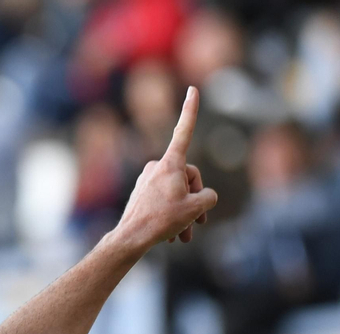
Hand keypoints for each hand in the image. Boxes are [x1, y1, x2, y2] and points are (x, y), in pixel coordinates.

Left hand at [111, 86, 218, 253]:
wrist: (130, 238)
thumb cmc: (162, 220)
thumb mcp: (196, 208)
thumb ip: (209, 196)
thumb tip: (204, 197)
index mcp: (170, 164)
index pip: (184, 131)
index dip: (191, 110)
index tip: (192, 90)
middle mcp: (157, 167)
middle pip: (189, 177)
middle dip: (195, 199)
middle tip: (197, 223)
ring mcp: (147, 180)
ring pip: (177, 192)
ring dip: (184, 213)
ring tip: (185, 236)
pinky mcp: (141, 193)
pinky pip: (164, 200)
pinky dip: (171, 215)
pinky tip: (172, 236)